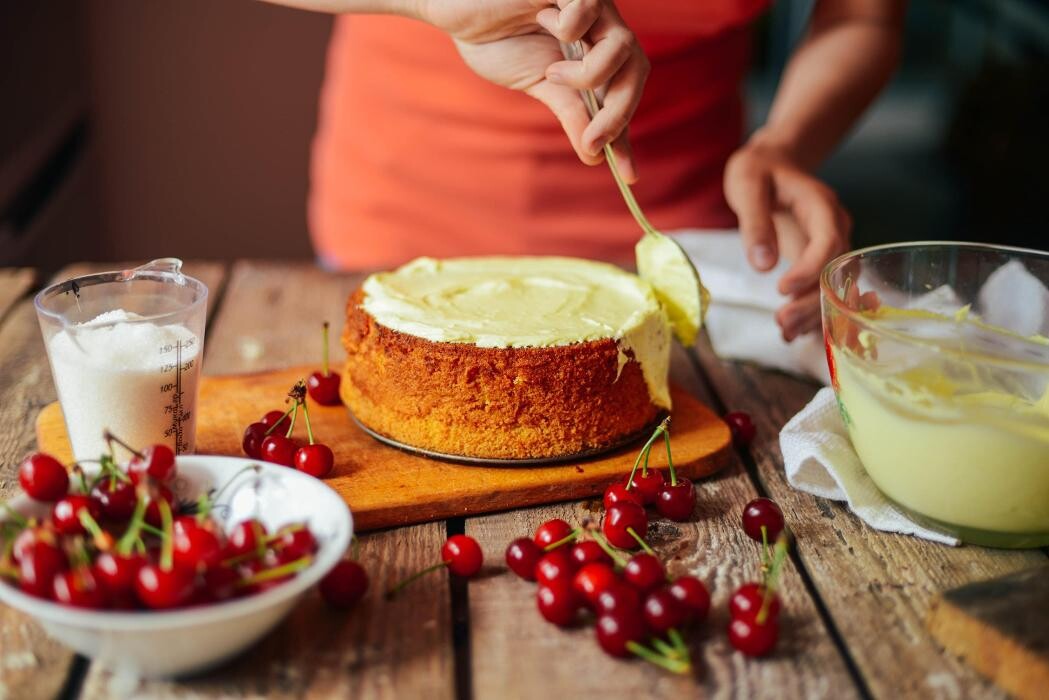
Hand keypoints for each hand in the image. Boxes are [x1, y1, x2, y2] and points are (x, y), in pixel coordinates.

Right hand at [421, 0, 648, 181]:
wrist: (454, 10)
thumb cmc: (495, 38)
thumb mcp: (539, 84)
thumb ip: (571, 113)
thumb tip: (595, 155)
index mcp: (595, 48)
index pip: (623, 89)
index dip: (626, 130)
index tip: (629, 177)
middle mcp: (600, 24)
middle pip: (637, 68)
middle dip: (618, 113)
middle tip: (594, 141)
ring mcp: (590, 2)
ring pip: (623, 44)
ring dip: (590, 74)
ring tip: (553, 74)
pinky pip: (587, 11)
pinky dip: (568, 26)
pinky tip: (541, 17)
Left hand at [724, 137, 851, 341]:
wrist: (773, 164)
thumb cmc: (759, 171)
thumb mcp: (747, 185)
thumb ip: (755, 222)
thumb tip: (763, 264)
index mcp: (822, 207)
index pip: (829, 242)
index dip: (811, 269)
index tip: (782, 289)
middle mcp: (835, 228)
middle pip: (837, 272)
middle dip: (813, 301)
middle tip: (782, 323)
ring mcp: (831, 247)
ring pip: (835, 287)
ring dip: (814, 314)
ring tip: (784, 334)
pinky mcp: (819, 261)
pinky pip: (824, 290)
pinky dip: (812, 313)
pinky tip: (792, 334)